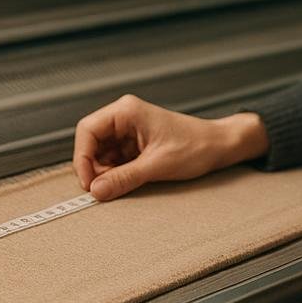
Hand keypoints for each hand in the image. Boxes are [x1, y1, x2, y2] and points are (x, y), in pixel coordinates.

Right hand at [72, 94, 268, 200]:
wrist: (220, 147)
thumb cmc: (196, 146)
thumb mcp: (157, 165)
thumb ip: (124, 178)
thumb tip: (97, 191)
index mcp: (127, 111)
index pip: (87, 130)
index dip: (82, 158)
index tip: (88, 182)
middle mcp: (124, 117)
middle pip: (91, 143)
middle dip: (94, 168)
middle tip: (102, 190)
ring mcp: (128, 131)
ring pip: (101, 154)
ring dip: (105, 173)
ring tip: (120, 186)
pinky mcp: (134, 145)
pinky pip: (114, 160)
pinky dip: (116, 174)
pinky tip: (127, 181)